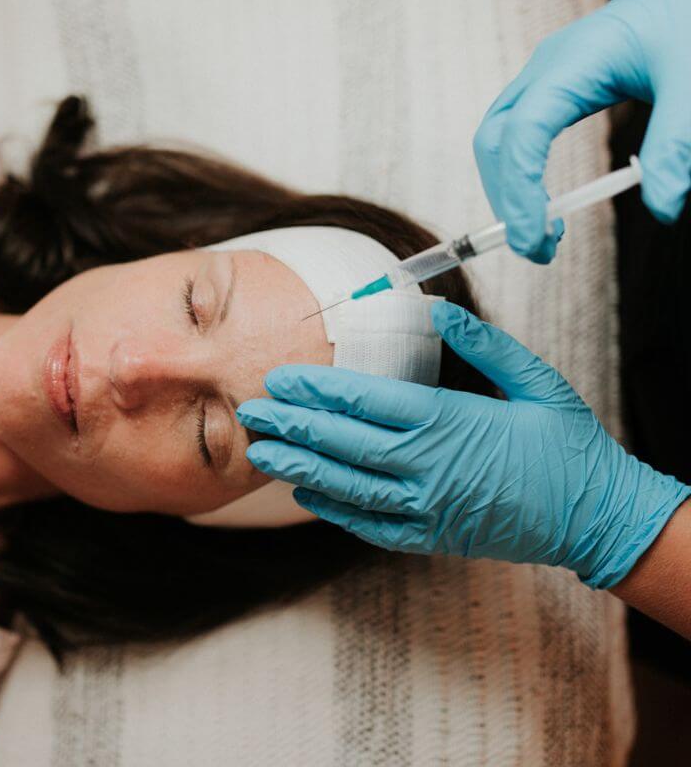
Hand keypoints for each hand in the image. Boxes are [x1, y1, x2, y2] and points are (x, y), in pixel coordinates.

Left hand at [237, 302, 690, 588]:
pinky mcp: (430, 537)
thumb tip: (437, 309)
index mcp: (448, 422)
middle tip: (250, 411)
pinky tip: (304, 494)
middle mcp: (427, 466)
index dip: (316, 389)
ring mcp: (425, 508)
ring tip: (259, 453)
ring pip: (346, 486)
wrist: (596, 517)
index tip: (280, 378)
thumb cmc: (566, 445)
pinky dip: (333, 510)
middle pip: (343, 443)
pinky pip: (369, 525)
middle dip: (291, 426)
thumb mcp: (536, 382)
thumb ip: (484, 345)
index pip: (365, 401)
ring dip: (298, 468)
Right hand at [473, 0, 690, 261]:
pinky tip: (547, 207)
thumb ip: (677, 145)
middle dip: (505, 200)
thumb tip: (663, 208)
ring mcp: (540, 79)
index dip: (519, 192)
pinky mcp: (548, 91)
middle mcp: (544, 70)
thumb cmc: (685, 22)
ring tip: (542, 236)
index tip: (533, 240)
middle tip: (536, 249)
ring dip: (508, 194)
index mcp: (573, 63)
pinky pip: (514, 139)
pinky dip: (519, 178)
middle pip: (493, 142)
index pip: (522, 133)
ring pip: (495, 144)